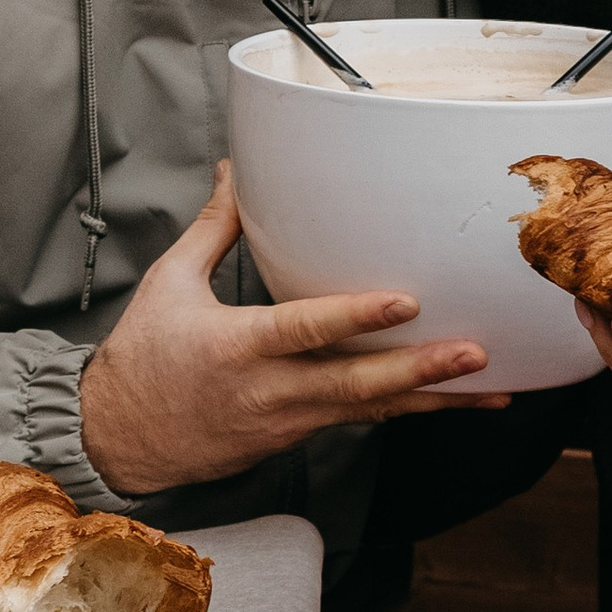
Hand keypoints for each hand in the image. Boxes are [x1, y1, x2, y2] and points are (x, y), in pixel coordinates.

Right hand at [81, 169, 489, 494]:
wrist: (120, 441)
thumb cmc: (142, 360)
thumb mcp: (169, 284)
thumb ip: (215, 228)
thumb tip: (237, 170)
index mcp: (237, 347)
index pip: (304, 330)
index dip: (355, 318)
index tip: (406, 302)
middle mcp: (271, 391)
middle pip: (356, 385)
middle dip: (420, 370)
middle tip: (475, 353)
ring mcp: (289, 420)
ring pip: (371, 411)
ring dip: (433, 400)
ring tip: (491, 388)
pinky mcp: (298, 437)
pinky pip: (361, 421)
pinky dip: (408, 411)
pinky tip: (454, 403)